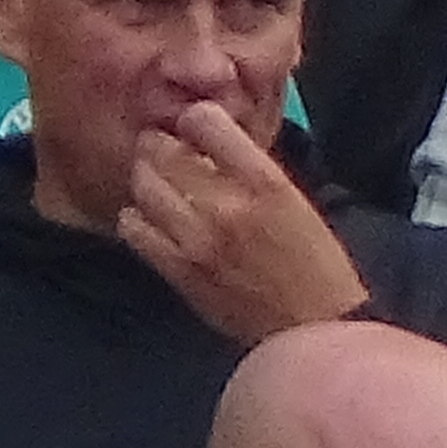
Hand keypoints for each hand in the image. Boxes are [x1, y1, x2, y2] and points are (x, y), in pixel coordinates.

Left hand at [115, 104, 367, 345]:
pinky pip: (135, 230)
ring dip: (144, 177)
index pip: (205, 120)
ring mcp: (199, 240)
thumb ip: (250, 169)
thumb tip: (208, 145)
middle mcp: (227, 205)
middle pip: (164, 150)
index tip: (192, 128)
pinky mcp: (180, 272)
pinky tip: (148, 220)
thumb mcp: (293, 201)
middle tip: (161, 151)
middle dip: (159, 145)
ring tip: (154, 183)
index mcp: (264, 180)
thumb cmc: (312, 265)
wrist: (310, 329)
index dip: (192, 118)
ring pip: (144, 186)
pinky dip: (134, 218)